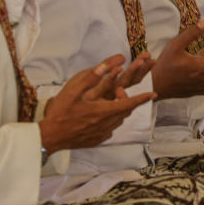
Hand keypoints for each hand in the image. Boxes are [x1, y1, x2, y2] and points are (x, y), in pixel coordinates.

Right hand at [38, 55, 156, 155]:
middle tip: (120, 92)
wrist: (49, 137)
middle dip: (128, 101)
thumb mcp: (75, 90)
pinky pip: (110, 128)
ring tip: (111, 103)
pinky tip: (99, 116)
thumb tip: (112, 64)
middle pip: (125, 111)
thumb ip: (94, 76)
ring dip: (119, 111)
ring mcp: (102, 134)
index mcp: (104, 111)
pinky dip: (110, 120)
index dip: (142, 98)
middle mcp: (107, 125)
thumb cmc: (61, 112)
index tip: (154, 93)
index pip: (129, 103)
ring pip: (119, 120)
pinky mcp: (97, 140)